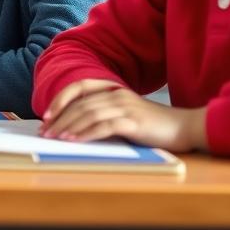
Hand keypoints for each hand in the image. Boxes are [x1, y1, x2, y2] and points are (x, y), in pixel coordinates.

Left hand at [39, 79, 207, 151]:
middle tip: (45, 133)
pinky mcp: (134, 122)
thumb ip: (104, 114)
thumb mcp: (124, 114)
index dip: (60, 99)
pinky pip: (104, 126)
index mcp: (113, 89)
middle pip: (80, 104)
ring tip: (55, 137)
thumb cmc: (152, 125)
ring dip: (68, 126)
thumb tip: (73, 127)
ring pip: (88, 113)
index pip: (79, 87)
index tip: (46, 116)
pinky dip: (85, 133)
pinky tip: (74, 141)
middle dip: (59, 118)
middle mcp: (117, 94)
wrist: (185, 127)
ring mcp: (126, 107)